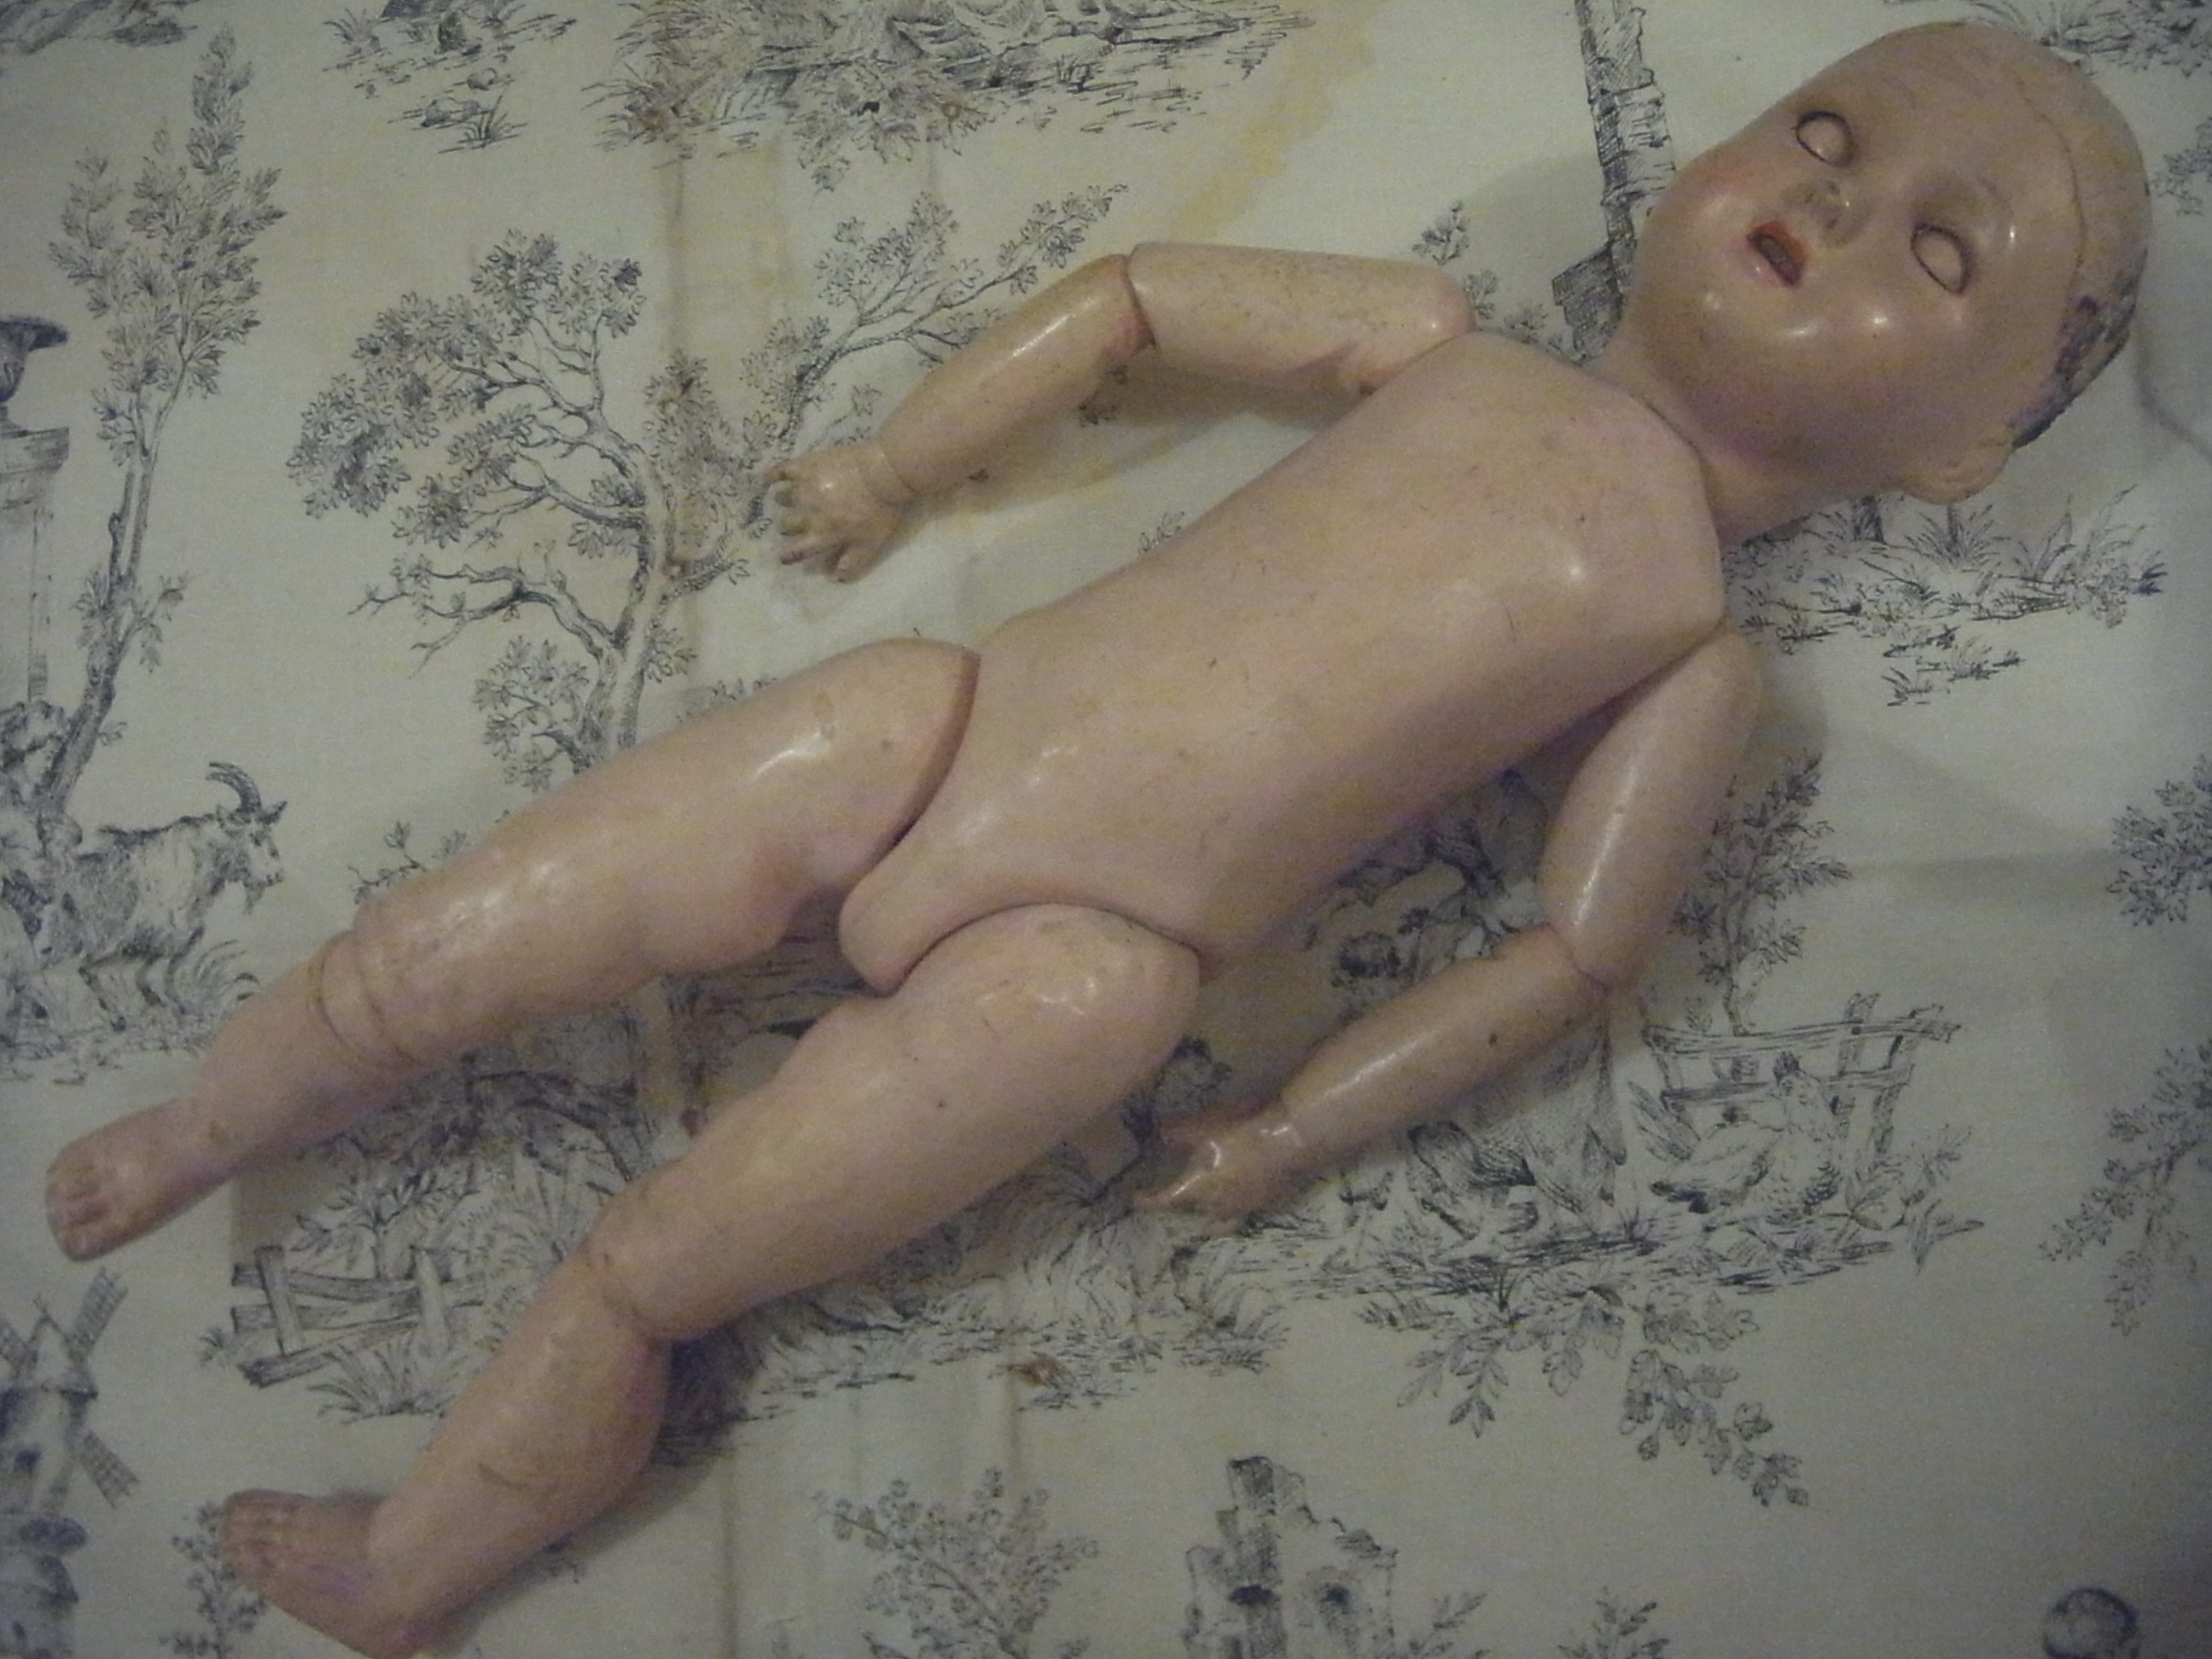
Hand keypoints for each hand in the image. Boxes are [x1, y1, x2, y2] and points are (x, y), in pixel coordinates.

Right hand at [769, 440, 915, 581]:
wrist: (885, 474)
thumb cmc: (882, 511)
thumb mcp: (871, 544)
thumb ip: (852, 561)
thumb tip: (835, 578)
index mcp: (824, 534)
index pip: (799, 550)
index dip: (789, 555)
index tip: (781, 557)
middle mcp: (808, 514)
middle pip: (787, 524)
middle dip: (786, 526)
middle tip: (788, 524)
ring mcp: (805, 489)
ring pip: (783, 498)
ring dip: (782, 500)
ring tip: (782, 498)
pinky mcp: (807, 467)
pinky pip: (783, 470)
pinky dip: (772, 474)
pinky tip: (765, 476)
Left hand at [1135, 1100, 1312, 1226]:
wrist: (1292, 1138)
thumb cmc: (1241, 1131)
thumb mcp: (1203, 1124)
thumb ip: (1176, 1133)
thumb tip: (1157, 1135)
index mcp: (1197, 1190)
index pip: (1163, 1201)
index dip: (1146, 1200)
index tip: (1134, 1198)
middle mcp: (1217, 1206)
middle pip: (1191, 1212)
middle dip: (1179, 1205)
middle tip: (1172, 1193)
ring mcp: (1244, 1208)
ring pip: (1218, 1217)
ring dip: (1206, 1210)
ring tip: (1204, 1202)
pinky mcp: (1266, 1204)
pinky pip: (1242, 1213)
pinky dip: (1233, 1207)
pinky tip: (1238, 1195)